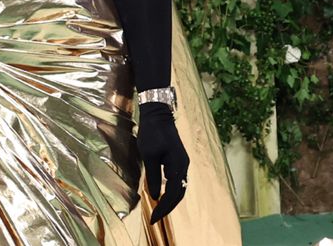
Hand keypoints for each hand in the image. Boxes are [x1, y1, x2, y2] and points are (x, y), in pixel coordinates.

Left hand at [139, 102, 188, 221]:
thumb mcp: (148, 155)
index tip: (154, 218)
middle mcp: (184, 165)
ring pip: (179, 187)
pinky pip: (177, 179)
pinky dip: (171, 190)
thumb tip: (154, 195)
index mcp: (178, 165)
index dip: (163, 208)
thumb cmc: (151, 132)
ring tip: (159, 209)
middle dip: (168, 207)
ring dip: (170, 199)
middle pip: (179, 193)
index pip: (172, 193)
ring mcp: (182, 162)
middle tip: (156, 217)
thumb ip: (152, 176)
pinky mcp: (178, 159)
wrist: (158, 114)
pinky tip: (162, 194)